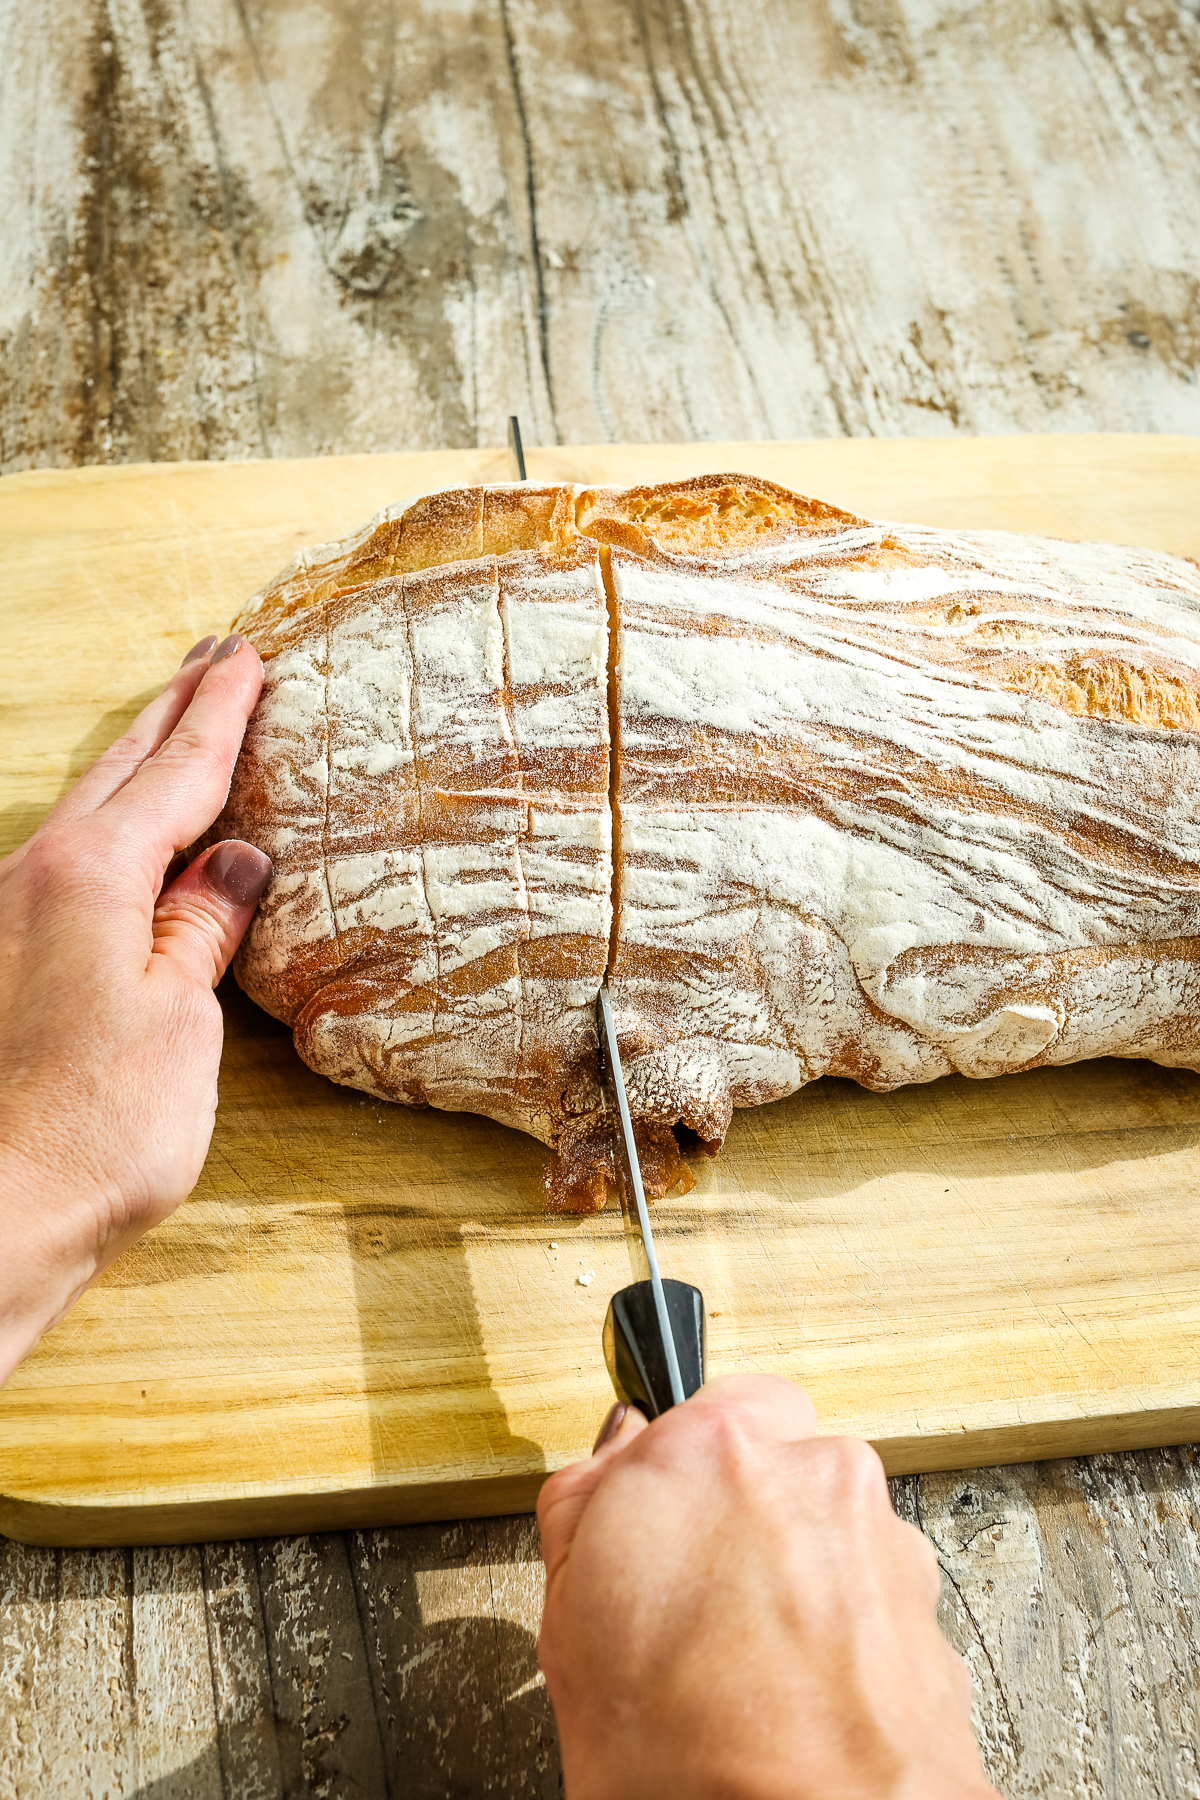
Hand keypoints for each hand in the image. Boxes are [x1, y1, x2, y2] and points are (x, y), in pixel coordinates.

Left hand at [0, 633, 267, 1384]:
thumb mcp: (179, 1022)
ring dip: (132, 762)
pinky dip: (102, 824)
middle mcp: (32, 877)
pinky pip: (57, 858)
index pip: (178, 774)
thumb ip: (202, 929)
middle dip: (172, 712)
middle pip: (119, 772)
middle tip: (212, 660)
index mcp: (91, 875)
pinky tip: (114, 839)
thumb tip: (236, 862)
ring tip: (170, 729)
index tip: (249, 659)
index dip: (222, 715)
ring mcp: (0, 916)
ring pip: (80, 809)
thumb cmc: (93, 1131)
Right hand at [537, 1376, 999, 1799]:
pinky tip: (801, 1698)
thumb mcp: (570, 1626)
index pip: (703, 1404)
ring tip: (747, 1676)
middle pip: (773, 1464)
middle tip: (693, 1612)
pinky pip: (873, 1594)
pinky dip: (845, 1634)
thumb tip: (600, 1472)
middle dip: (741, 1522)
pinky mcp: (931, 1605)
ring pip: (827, 1530)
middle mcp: (810, 1470)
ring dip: (798, 1579)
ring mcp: (881, 1536)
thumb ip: (583, 1510)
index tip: (657, 1523)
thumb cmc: (693, 1762)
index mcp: (709, 1451)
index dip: (679, 1469)